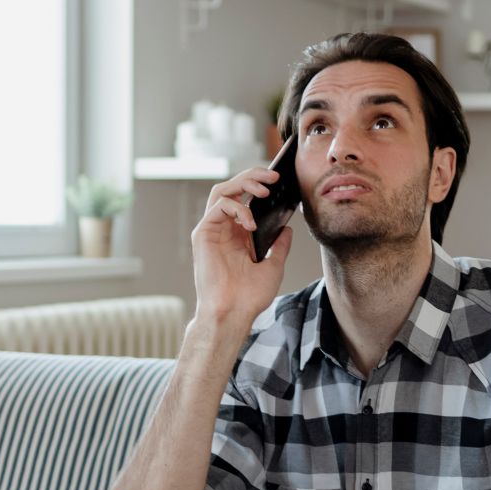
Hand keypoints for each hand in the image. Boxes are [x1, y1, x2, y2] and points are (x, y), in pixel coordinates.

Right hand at [191, 166, 292, 330]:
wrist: (233, 313)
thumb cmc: (249, 296)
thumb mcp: (273, 266)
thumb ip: (279, 246)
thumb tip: (287, 228)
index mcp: (238, 234)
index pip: (245, 198)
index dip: (260, 185)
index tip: (280, 182)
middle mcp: (223, 228)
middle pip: (232, 188)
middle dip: (253, 177)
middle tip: (274, 176)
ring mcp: (212, 230)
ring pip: (222, 191)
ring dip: (244, 184)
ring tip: (264, 190)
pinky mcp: (203, 234)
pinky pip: (218, 207)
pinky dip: (237, 209)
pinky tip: (251, 223)